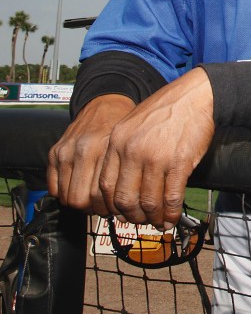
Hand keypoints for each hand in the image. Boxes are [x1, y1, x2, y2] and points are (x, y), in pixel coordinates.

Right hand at [47, 95, 135, 213]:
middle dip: (94, 209)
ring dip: (80, 204)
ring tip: (94, 200)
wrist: (106, 103)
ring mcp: (66, 151)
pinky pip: (54, 188)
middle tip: (106, 208)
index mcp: (106, 147)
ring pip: (66, 197)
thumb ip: (130, 173)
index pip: (100, 194)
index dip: (109, 208)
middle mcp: (83, 149)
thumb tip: (130, 206)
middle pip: (80, 199)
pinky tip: (81, 189)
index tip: (119, 209)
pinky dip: (66, 194)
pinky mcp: (54, 152)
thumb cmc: (125, 127)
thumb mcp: (133, 147)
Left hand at [99, 69, 215, 227]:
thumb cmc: (168, 109)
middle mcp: (132, 150)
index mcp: (117, 141)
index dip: (113, 204)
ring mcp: (156, 157)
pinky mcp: (179, 162)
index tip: (123, 211)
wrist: (196, 95)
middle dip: (132, 216)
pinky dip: (171, 212)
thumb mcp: (135, 124)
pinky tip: (172, 217)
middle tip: (141, 220)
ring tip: (159, 222)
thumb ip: (125, 150)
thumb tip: (127, 184)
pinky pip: (171, 196)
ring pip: (148, 201)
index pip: (105, 185)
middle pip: (124, 198)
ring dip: (154, 217)